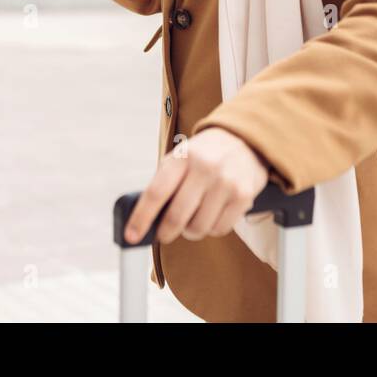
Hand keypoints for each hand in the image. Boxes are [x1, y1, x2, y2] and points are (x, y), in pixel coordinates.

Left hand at [123, 128, 270, 244]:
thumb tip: (146, 219)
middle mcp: (204, 168)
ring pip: (198, 228)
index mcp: (182, 157)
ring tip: (192, 220)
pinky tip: (212, 215)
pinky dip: (212, 228)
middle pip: (176, 217)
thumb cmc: (204, 154)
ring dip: (191, 231)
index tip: (132, 236)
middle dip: (166, 232)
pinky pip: (219, 229)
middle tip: (164, 234)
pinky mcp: (243, 196)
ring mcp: (225, 182)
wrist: (245, 139)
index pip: (155, 193)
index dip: (141, 219)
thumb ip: (164, 183)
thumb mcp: (181, 157)